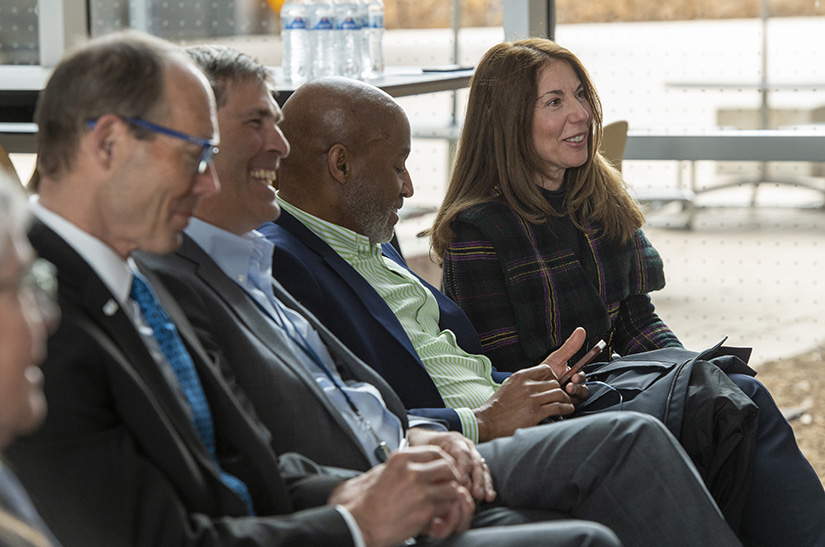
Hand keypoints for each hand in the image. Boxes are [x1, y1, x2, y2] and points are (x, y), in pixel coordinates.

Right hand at [329, 446, 473, 546]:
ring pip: (451, 487)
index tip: (445, 468)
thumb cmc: (373, 501)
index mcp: (402, 459)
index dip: (445, 460)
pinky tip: (434, 512)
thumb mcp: (386, 471)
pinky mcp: (425, 509)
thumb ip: (406, 464)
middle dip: (451, 477)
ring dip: (449, 495)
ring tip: (440, 500)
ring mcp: (420, 491)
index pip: (436, 452)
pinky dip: (444, 510)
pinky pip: (446, 506)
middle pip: (448, 467)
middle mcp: (412, 471)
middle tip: (448, 484)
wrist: (364, 523)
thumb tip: (425, 462)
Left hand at [407, 428, 495, 502]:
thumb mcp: (424, 451)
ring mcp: (472, 452)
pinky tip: (489, 497)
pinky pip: (484, 473)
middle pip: (475, 462)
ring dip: (484, 484)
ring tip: (484, 497)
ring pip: (481, 468)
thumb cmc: (423, 448)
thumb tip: (439, 480)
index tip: (460, 485)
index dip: (463, 469)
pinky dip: (487, 485)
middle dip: (476, 479)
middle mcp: (466, 445)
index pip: (462, 454)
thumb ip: (432, 462)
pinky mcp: (476, 462)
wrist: (428, 440)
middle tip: (474, 494)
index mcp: (453, 440)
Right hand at [473, 364, 572, 441]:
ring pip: (559, 394)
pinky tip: (567, 410)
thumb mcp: (509, 386)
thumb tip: (538, 384)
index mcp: (521, 376)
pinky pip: (558, 407)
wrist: (488, 422)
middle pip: (555, 383)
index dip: (554, 377)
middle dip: (560, 390)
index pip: (546, 369)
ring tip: (567, 404)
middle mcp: (527, 385)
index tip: (554, 385)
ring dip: (566, 399)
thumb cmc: (497, 407)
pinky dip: (566, 408)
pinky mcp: (536, 413)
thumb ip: (523, 383)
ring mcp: (532, 399)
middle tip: (562, 397)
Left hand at [540, 327, 589, 405]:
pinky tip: (556, 402)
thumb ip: (569, 347)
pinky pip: (568, 410)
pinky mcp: (562, 410)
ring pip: (577, 401)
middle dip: (577, 388)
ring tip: (563, 392)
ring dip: (572, 396)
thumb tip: (581, 330)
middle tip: (569, 386)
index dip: (580, 378)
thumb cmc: (542, 375)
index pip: (582, 378)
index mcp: (573, 378)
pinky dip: (564, 406)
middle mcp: (573, 389)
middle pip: (583, 390)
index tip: (574, 376)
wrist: (527, 391)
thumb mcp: (555, 359)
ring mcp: (568, 401)